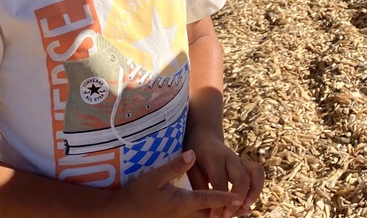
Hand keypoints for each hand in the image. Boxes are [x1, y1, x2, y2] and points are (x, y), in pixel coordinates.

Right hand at [119, 150, 245, 217]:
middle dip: (227, 211)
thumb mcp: (154, 177)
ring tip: (235, 208)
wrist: (123, 212)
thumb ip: (175, 166)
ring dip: (218, 214)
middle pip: (211, 215)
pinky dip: (208, 215)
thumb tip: (193, 154)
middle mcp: (184, 215)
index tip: (240, 198)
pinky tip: (213, 211)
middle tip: (244, 204)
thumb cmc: (137, 193)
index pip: (208, 200)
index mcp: (182, 203)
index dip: (225, 198)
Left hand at [185, 131, 263, 217]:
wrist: (205, 136)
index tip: (215, 217)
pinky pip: (258, 174)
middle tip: (228, 215)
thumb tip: (207, 209)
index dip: (219, 202)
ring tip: (245, 208)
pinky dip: (257, 189)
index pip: (220, 182)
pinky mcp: (246, 164)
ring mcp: (240, 160)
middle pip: (242, 178)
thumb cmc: (195, 156)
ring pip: (256, 173)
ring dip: (254, 192)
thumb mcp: (191, 169)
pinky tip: (248, 203)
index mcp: (214, 158)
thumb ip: (199, 187)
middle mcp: (230, 157)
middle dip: (238, 199)